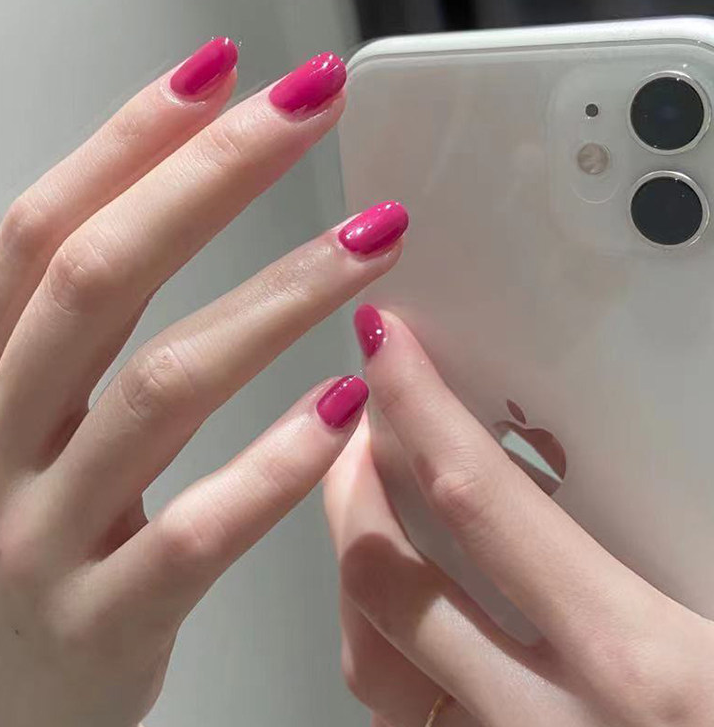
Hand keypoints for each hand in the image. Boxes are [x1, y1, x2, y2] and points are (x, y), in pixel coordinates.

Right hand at [0, 37, 409, 726]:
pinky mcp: (101, 616)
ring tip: (371, 243)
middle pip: (101, 275)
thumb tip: (181, 195)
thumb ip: (81, 326)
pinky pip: (198, 528)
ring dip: (278, 299)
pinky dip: (276, 461)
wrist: (12, 708)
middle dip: (212, 178)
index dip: (131, 140)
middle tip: (308, 112)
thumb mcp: (25, 424)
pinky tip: (347, 407)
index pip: (46, 226)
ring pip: (163, 386)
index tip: (220, 75)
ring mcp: (36, 532)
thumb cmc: (39, 542)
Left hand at [324, 307, 713, 726]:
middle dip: (352, 485)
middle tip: (359, 421)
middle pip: (389, 583)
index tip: (384, 343)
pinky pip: (406, 718)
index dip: (417, 407)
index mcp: (637, 668)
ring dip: (356, 570)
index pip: (476, 498)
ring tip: (364, 501)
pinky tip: (410, 605)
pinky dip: (390, 648)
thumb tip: (637, 448)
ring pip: (375, 665)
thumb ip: (682, 522)